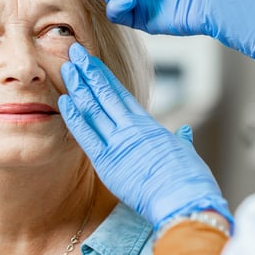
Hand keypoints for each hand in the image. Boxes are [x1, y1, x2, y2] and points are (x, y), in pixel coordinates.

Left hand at [58, 43, 232, 230]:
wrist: (186, 202)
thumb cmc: (190, 182)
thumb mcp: (187, 154)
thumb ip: (181, 140)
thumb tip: (184, 132)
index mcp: (148, 126)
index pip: (120, 93)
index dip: (102, 75)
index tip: (90, 62)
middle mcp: (132, 129)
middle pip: (104, 93)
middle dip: (87, 72)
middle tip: (73, 52)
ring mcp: (119, 143)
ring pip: (94, 109)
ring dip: (78, 87)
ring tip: (66, 67)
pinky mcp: (109, 162)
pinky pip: (87, 136)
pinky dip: (75, 118)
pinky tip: (64, 101)